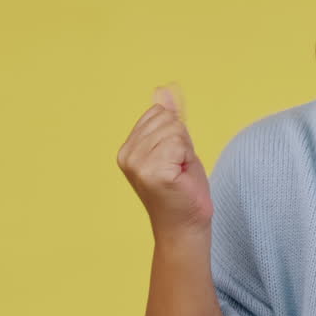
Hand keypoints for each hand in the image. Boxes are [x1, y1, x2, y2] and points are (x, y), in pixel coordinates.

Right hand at [117, 83, 213, 240]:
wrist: (185, 226)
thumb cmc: (182, 189)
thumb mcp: (176, 147)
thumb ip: (169, 119)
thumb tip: (163, 90)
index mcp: (128, 148)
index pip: (158, 113)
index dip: (175, 134)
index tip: (174, 159)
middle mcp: (127, 154)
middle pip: (168, 119)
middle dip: (182, 142)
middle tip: (179, 168)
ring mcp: (138, 164)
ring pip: (175, 130)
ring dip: (185, 151)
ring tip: (180, 173)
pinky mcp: (153, 172)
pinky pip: (180, 144)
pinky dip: (188, 159)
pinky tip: (181, 178)